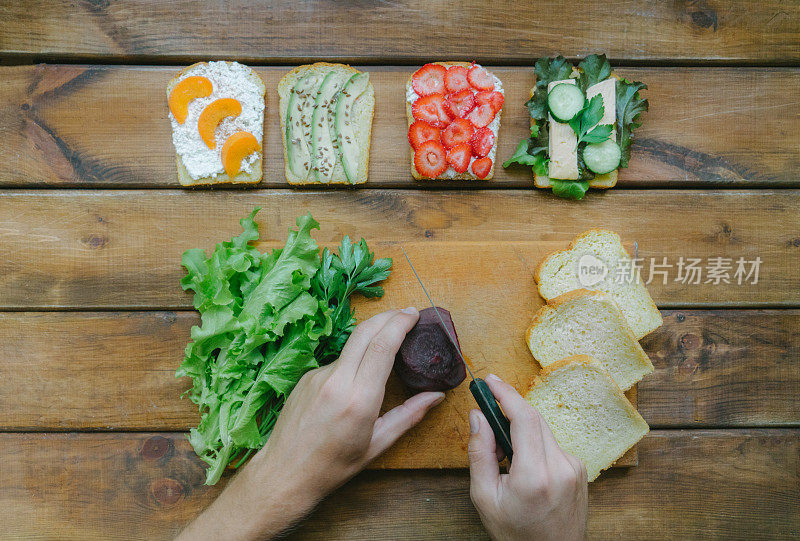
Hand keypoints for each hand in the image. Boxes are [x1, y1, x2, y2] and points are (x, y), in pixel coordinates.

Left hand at [179, 308, 444, 540]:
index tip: (414, 315)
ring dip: (371, 338)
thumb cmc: (333, 466)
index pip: (382, 347)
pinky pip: (336, 362)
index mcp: (358, 400)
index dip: (400, 324)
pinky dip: (353, 360)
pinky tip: (358, 375)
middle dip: (388, 317)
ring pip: (350, 347)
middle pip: (365, 332)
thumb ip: (409, 415)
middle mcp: (336, 381)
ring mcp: (317, 376)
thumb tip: (436, 395)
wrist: (284, 473)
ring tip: (388, 343)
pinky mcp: (306, 377)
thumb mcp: (377, 445)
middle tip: (407, 314)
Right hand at [468, 374, 587, 540]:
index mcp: (535, 475)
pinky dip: (535, 445)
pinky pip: (552, 444)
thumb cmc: (516, 534)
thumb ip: (479, 452)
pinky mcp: (580, 470)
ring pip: (543, 430)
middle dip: (509, 409)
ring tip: (503, 455)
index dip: (505, 394)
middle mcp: (561, 467)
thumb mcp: (485, 497)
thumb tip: (478, 416)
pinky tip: (524, 466)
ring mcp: (574, 468)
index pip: (524, 418)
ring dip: (521, 430)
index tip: (489, 380)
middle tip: (486, 408)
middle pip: (534, 419)